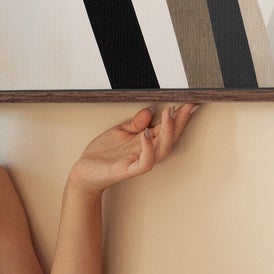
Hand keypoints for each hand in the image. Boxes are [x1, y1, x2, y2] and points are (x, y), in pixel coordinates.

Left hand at [68, 103, 199, 196]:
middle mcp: (145, 152)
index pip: (166, 128)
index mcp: (145, 142)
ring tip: (169, 115)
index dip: (178, 116)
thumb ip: (136, 122)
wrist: (84, 171)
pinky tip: (146, 134)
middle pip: (170, 138)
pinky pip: (145, 162)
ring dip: (167, 132)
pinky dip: (148, 148)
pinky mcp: (127, 170)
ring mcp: (138, 162)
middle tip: (186, 106)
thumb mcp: (120, 131)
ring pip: (162, 150)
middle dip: (180, 122)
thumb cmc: (102, 154)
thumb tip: (149, 110)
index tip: (188, 102)